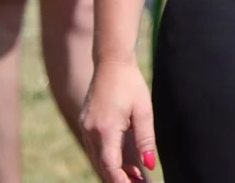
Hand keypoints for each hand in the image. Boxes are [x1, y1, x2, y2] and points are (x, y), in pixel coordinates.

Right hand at [79, 60, 155, 182]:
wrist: (111, 63)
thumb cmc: (130, 84)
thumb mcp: (144, 111)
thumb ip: (146, 140)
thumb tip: (149, 165)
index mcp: (106, 129)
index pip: (110, 166)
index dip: (122, 181)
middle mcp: (91, 131)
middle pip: (102, 166)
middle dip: (120, 179)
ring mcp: (85, 127)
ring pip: (97, 159)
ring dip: (113, 170)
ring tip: (135, 178)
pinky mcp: (85, 123)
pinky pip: (95, 148)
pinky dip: (107, 158)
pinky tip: (123, 163)